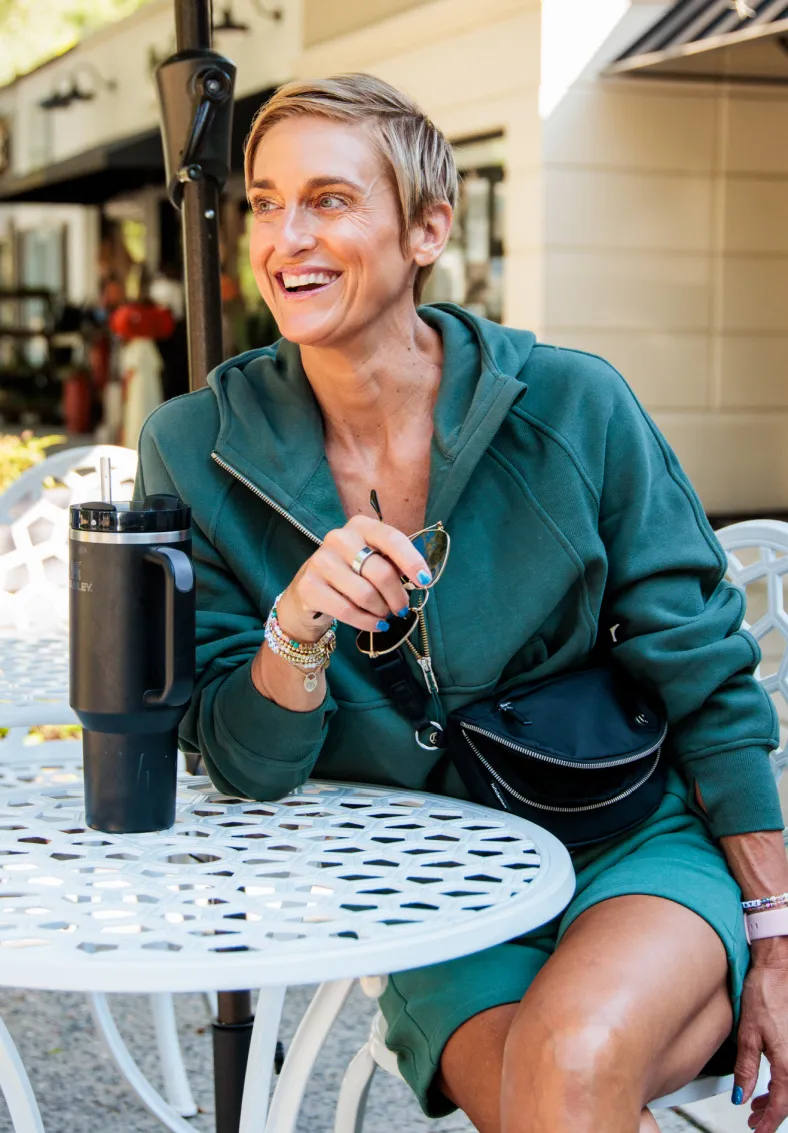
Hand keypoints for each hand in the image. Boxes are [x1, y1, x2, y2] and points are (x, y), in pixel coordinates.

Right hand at [276, 514, 431, 640]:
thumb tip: (418, 580)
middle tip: (401, 608)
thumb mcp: (372, 560)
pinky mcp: (309, 586)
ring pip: (365, 595)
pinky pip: (348, 611)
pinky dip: (367, 622)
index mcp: (360, 526)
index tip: (424, 581)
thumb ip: (392, 564)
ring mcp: (321, 561)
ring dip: (381, 611)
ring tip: (384, 615)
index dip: (412, 561)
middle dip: (397, 597)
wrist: (309, 591)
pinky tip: (375, 625)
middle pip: (381, 573)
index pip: (392, 539)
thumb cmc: (350, 573)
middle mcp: (338, 538)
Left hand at [733, 948, 787, 1131]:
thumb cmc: (764, 992)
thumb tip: (742, 1095)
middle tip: (755, 1120)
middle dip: (772, 1113)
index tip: (758, 1130)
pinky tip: (770, 1082)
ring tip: (758, 1104)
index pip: (781, 1105)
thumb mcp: (748, 1033)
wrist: (777, 969)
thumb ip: (746, 1069)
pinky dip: (784, 1082)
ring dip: (778, 1099)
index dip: (769, 1122)